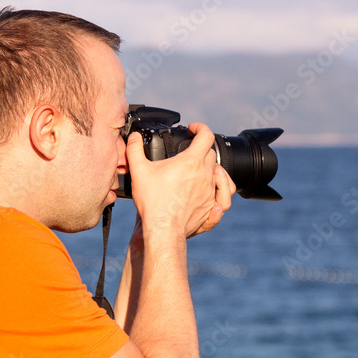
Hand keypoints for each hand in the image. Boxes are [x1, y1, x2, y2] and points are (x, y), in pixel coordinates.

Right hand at [125, 122, 234, 238]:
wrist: (162, 229)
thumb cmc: (152, 201)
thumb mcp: (138, 170)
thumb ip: (134, 149)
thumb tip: (133, 137)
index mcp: (191, 162)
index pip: (206, 136)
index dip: (200, 128)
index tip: (193, 129)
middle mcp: (205, 175)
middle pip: (212, 154)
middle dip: (202, 149)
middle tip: (189, 153)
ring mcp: (210, 193)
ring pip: (222, 176)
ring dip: (215, 169)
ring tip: (207, 170)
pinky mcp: (211, 209)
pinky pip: (224, 200)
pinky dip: (222, 195)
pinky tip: (216, 196)